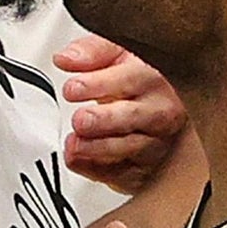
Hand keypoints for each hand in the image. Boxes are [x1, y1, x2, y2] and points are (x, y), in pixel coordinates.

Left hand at [57, 37, 187, 194]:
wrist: (158, 117)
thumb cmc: (138, 84)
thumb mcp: (117, 56)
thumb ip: (91, 53)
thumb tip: (66, 59)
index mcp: (155, 78)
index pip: (131, 79)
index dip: (100, 84)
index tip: (72, 88)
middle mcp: (161, 112)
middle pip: (135, 117)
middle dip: (105, 120)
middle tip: (80, 119)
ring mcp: (156, 144)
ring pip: (130, 149)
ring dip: (99, 148)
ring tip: (75, 142)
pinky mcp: (144, 171)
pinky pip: (121, 174)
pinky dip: (96, 169)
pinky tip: (77, 158)